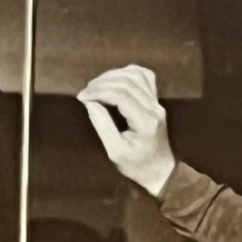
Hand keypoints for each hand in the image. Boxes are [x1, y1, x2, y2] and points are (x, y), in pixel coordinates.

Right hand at [78, 65, 174, 197]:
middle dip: (102, 83)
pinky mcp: (156, 101)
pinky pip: (146, 77)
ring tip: (96, 85)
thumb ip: (103, 126)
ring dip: (113, 75)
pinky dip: (129, 72)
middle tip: (85, 92)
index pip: (121, 96)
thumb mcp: (115, 152)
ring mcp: (157, 103)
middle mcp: (154, 108)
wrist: (159, 170)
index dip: (99, 92)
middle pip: (128, 82)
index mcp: (145, 123)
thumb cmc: (136, 166)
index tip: (82, 98)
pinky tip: (115, 77)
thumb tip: (90, 103)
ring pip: (137, 75)